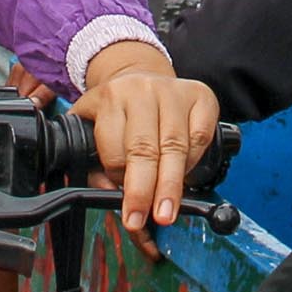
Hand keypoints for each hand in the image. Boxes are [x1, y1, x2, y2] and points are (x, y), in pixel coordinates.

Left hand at [72, 42, 215, 234]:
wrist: (141, 73)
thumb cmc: (116, 109)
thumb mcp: (90, 126)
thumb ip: (91, 162)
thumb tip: (109, 191)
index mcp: (110, 99)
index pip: (115, 148)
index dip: (118, 179)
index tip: (123, 205)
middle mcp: (142, 91)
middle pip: (145, 148)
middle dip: (144, 190)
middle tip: (144, 219)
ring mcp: (174, 92)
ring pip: (175, 145)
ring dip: (171, 185)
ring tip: (166, 212)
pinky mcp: (201, 96)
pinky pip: (200, 137)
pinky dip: (193, 162)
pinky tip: (185, 178)